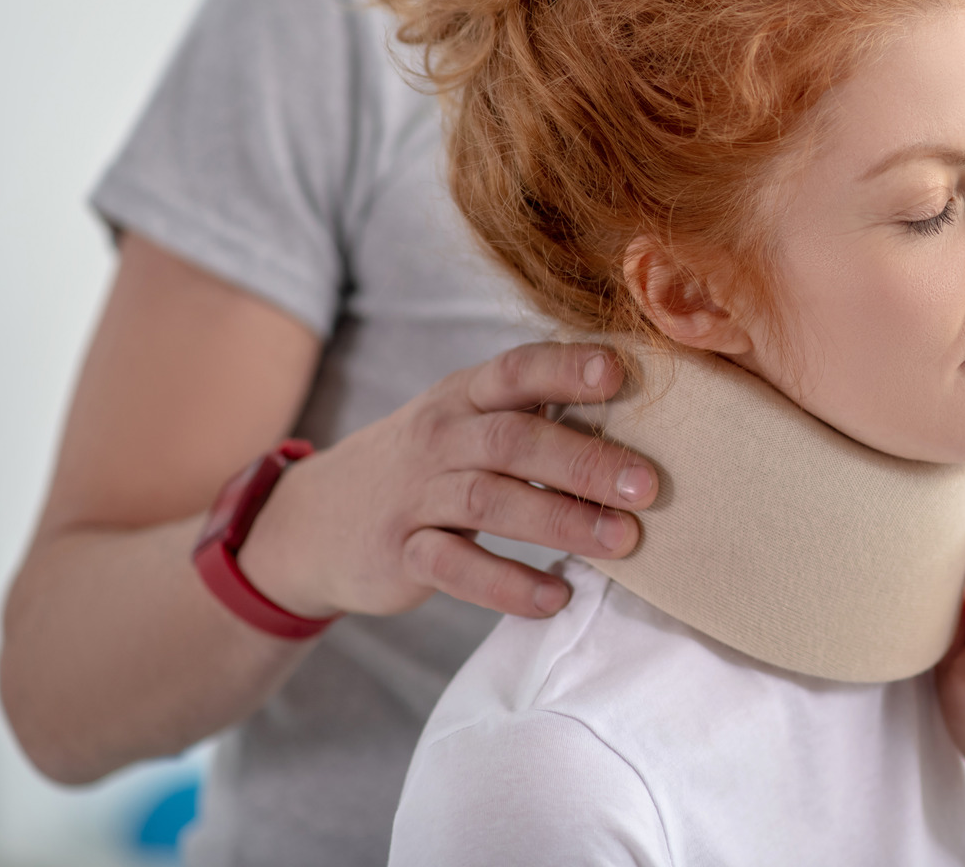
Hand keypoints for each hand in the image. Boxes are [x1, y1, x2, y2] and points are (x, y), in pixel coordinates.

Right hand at [236, 342, 656, 620]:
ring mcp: (417, 496)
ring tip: (622, 541)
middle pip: (514, 440)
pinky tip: (555, 597)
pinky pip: (454, 567)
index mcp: (468, 395)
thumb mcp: (468, 421)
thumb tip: (645, 418)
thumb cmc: (429, 462)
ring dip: (560, 521)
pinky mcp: (401, 553)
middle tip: (648, 485)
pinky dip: (507, 584)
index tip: (619, 373)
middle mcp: (442, 437)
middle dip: (584, 461)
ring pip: (490, 501)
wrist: (316, 520)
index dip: (565, 368)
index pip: (517, 370)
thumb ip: (537, 415)